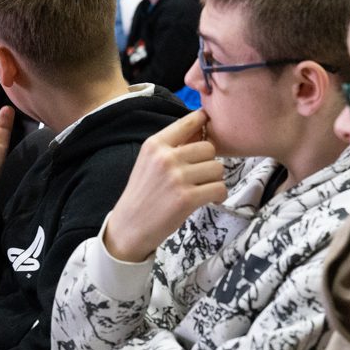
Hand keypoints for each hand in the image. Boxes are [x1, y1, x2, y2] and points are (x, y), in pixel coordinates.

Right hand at [103, 110, 225, 262]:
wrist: (129, 226)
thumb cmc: (143, 194)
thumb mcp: (149, 161)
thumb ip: (172, 146)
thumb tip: (203, 128)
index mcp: (155, 144)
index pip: (188, 122)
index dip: (204, 122)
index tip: (208, 126)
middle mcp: (166, 157)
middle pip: (209, 148)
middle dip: (209, 162)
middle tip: (201, 175)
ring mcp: (177, 177)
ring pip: (217, 168)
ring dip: (215, 180)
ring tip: (202, 188)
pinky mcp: (187, 198)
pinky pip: (219, 188)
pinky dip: (219, 195)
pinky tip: (209, 199)